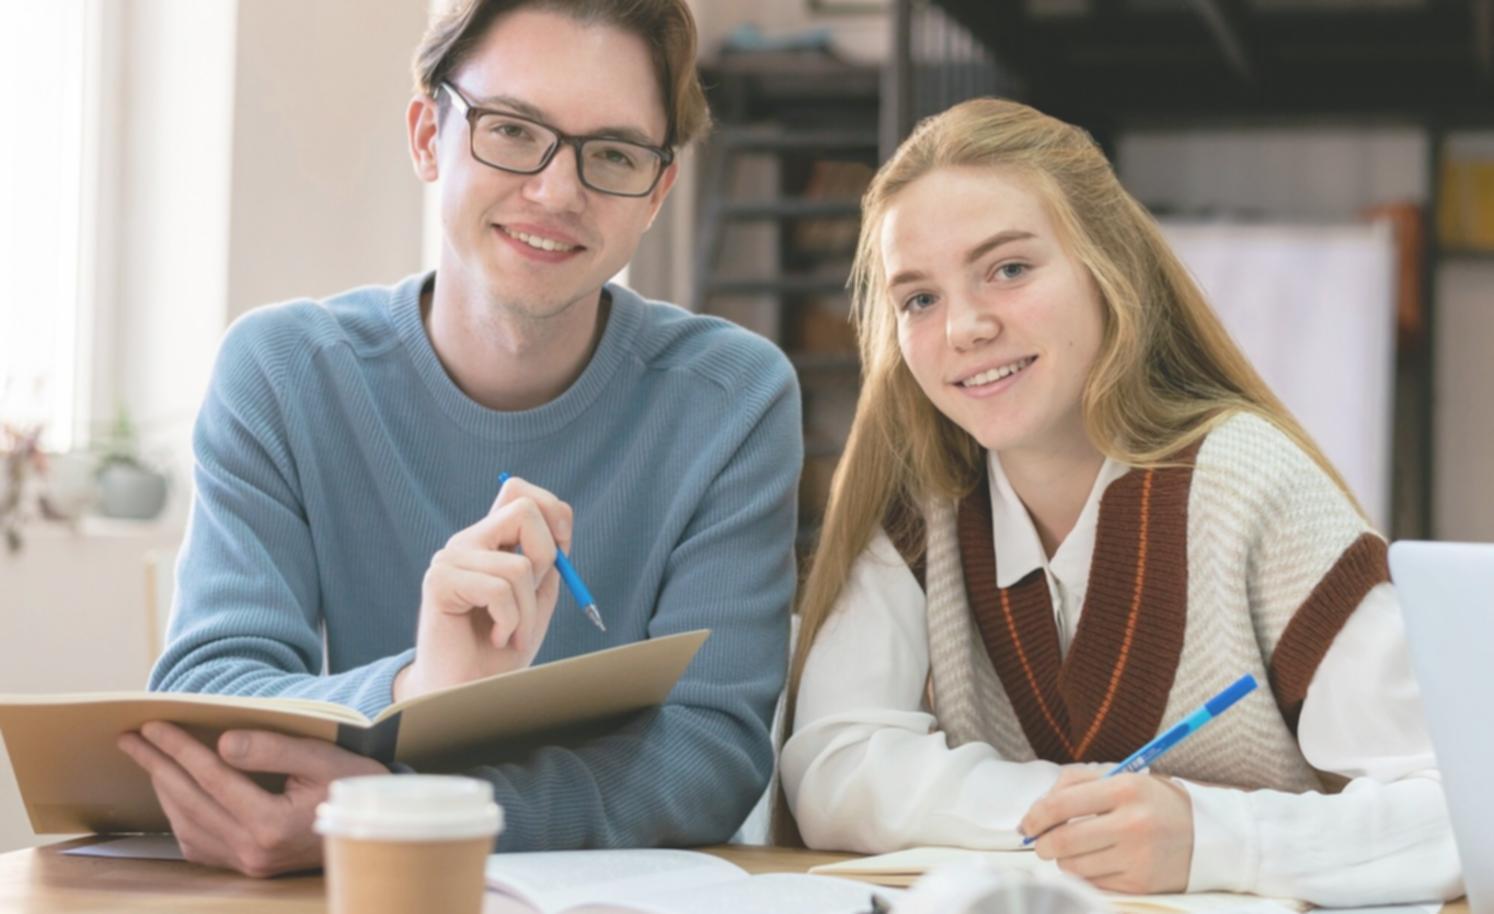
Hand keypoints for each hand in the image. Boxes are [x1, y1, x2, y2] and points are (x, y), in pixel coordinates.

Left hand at [117, 722, 386, 876]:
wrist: (379, 827)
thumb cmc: (356, 786)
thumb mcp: (322, 758)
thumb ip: (272, 749)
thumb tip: (221, 744)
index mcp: (271, 823)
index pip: (211, 777)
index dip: (179, 748)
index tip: (153, 725)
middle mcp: (254, 851)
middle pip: (190, 801)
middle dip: (157, 766)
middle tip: (131, 740)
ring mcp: (250, 864)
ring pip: (188, 825)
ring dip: (165, 791)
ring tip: (150, 761)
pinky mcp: (251, 868)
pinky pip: (201, 845)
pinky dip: (181, 817)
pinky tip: (177, 797)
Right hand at [397, 475, 572, 700]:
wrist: (465, 691)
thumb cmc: (500, 650)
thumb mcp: (535, 601)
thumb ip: (546, 567)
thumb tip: (559, 536)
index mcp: (490, 541)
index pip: (518, 490)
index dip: (552, 512)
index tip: (561, 554)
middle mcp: (468, 542)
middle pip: (523, 509)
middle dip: (547, 555)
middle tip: (535, 592)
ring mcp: (450, 558)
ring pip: (518, 566)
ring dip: (528, 610)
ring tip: (512, 633)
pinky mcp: (439, 581)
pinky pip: (499, 590)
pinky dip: (510, 621)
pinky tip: (496, 636)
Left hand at [1019, 765, 1193, 893]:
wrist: (1203, 833)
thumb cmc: (1148, 801)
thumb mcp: (1117, 777)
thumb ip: (1072, 783)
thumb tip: (1034, 813)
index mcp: (1124, 789)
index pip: (1061, 805)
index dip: (1035, 817)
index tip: (1026, 824)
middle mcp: (1132, 824)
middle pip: (1063, 842)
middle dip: (1042, 844)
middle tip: (1041, 843)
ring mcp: (1137, 857)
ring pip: (1074, 867)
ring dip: (1065, 860)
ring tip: (1076, 849)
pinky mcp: (1141, 883)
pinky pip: (1094, 883)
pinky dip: (1087, 874)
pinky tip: (1099, 861)